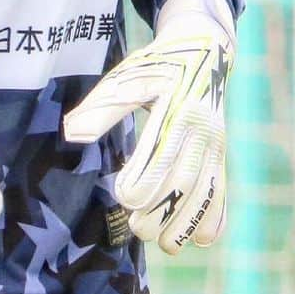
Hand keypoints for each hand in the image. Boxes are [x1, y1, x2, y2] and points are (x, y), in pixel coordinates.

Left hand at [63, 0, 234, 253]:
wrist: (206, 49)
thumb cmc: (158, 64)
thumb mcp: (128, 77)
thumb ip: (103, 108)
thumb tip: (72, 134)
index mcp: (176, 108)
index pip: (162, 154)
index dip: (145, 182)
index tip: (123, 195)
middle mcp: (201, 130)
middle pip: (185, 180)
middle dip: (162, 211)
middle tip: (136, 227)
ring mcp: (215, 144)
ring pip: (207, 192)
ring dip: (188, 224)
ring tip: (165, 244)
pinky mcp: (221, 154)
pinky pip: (222, 191)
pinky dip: (215, 218)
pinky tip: (200, 239)